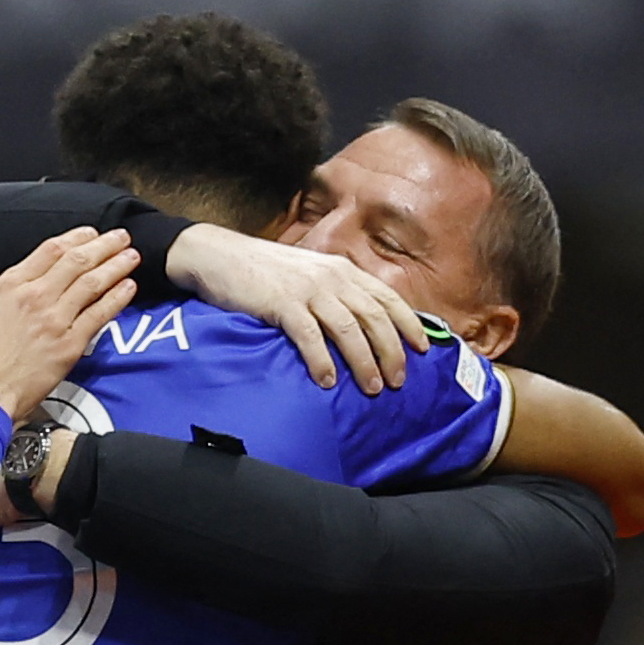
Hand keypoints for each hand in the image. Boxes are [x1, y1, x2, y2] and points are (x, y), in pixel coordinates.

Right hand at [0, 231, 138, 419]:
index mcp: (9, 286)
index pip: (50, 250)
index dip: (75, 237)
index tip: (90, 233)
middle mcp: (36, 297)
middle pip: (78, 261)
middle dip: (103, 245)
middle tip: (120, 237)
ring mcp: (55, 320)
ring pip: (93, 283)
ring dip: (115, 266)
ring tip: (131, 256)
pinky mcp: (69, 346)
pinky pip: (99, 315)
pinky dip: (116, 298)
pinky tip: (128, 287)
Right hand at [168, 223, 421, 395]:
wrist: (220, 256)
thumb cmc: (265, 272)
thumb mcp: (310, 275)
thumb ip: (335, 294)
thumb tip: (360, 325)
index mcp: (343, 270)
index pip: (387, 297)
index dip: (408, 324)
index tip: (423, 350)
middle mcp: (333, 277)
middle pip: (374, 317)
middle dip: (391, 351)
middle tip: (398, 381)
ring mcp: (308, 289)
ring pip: (348, 328)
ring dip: (364, 361)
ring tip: (372, 388)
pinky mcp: (282, 303)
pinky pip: (309, 335)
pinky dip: (321, 360)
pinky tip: (328, 381)